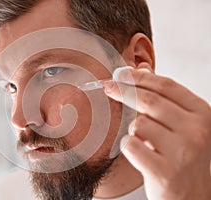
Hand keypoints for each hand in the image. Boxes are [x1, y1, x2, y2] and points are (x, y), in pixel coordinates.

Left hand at [104, 67, 210, 199]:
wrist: (191, 196)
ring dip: (133, 130)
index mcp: (202, 114)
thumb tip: (139, 68)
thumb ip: (162, 98)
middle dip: (123, 91)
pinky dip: (128, 146)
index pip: (166, 86)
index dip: (139, 77)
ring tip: (145, 142)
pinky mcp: (164, 171)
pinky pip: (130, 145)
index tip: (120, 72)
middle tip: (107, 87)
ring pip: (137, 123)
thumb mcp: (181, 124)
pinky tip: (140, 154)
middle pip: (148, 100)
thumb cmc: (182, 156)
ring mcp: (182, 152)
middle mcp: (196, 130)